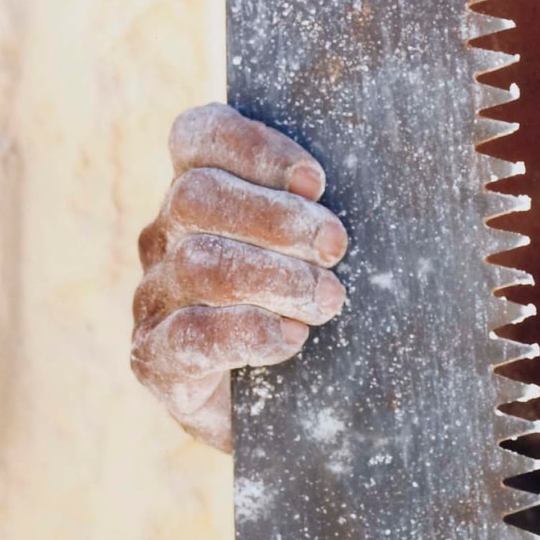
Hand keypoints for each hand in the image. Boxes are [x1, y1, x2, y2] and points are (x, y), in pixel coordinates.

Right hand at [131, 103, 348, 451]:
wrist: (294, 404)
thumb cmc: (318, 297)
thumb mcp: (326, 240)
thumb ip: (329, 202)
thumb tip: (385, 168)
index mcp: (202, 186)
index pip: (199, 135)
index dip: (255, 148)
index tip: (317, 180)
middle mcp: (166, 235)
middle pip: (197, 195)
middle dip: (278, 218)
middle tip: (336, 247)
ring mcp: (154, 296)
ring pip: (198, 263)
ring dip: (275, 277)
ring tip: (328, 299)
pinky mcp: (154, 359)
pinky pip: (188, 335)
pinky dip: (248, 332)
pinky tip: (291, 338)